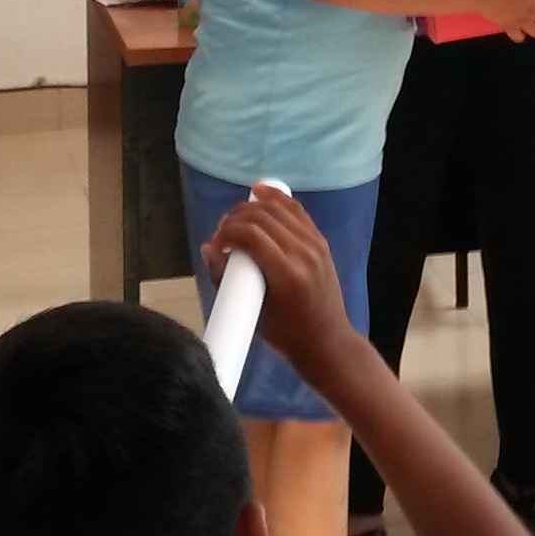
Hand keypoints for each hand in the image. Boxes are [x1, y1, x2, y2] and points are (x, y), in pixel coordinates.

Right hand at [201, 185, 353, 373]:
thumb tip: (208, 249)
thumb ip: (227, 280)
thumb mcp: (251, 313)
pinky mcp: (320, 241)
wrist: (326, 342)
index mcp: (286, 274)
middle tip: (221, 232)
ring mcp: (315, 245)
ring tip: (234, 217)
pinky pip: (296, 211)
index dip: (226, 233)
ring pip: (279, 208)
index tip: (215, 243)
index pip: (250, 235)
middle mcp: (304, 253)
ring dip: (252, 206)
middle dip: (235, 218)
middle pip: (263, 217)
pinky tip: (259, 193)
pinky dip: (276, 198)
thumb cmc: (285, 336)